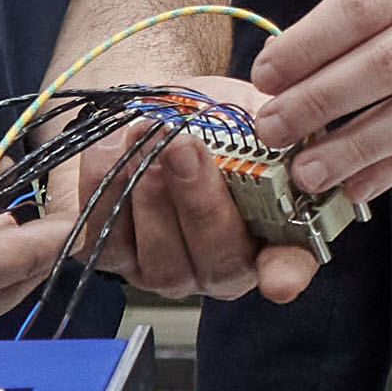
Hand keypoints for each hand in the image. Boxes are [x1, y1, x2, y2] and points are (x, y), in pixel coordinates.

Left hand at [47, 74, 318, 305]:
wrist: (160, 110)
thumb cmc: (218, 115)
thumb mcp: (258, 113)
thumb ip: (275, 131)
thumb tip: (278, 132)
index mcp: (271, 233)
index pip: (288, 265)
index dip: (284, 273)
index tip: (278, 279)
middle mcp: (221, 265)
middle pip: (217, 262)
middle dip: (198, 202)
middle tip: (184, 147)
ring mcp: (167, 268)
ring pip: (159, 261)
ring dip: (149, 194)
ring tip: (145, 137)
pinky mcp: (115, 257)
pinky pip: (104, 241)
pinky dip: (103, 190)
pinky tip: (110, 148)